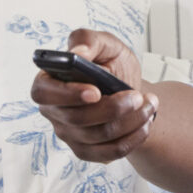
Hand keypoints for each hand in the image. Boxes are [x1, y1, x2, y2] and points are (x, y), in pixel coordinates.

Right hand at [30, 29, 157, 162]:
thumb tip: (78, 52)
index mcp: (49, 82)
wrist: (128, 87)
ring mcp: (68, 134)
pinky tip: (145, 123)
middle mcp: (53, 111)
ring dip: (130, 121)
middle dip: (113, 108)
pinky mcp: (86, 151)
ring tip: (149, 104)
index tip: (96, 91)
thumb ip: (88, 40)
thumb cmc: (111, 63)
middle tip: (137, 97)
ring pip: (98, 136)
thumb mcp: (105, 44)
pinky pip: (109, 152)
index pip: (43, 92)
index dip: (67, 94)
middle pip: (76, 119)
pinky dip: (133, 138)